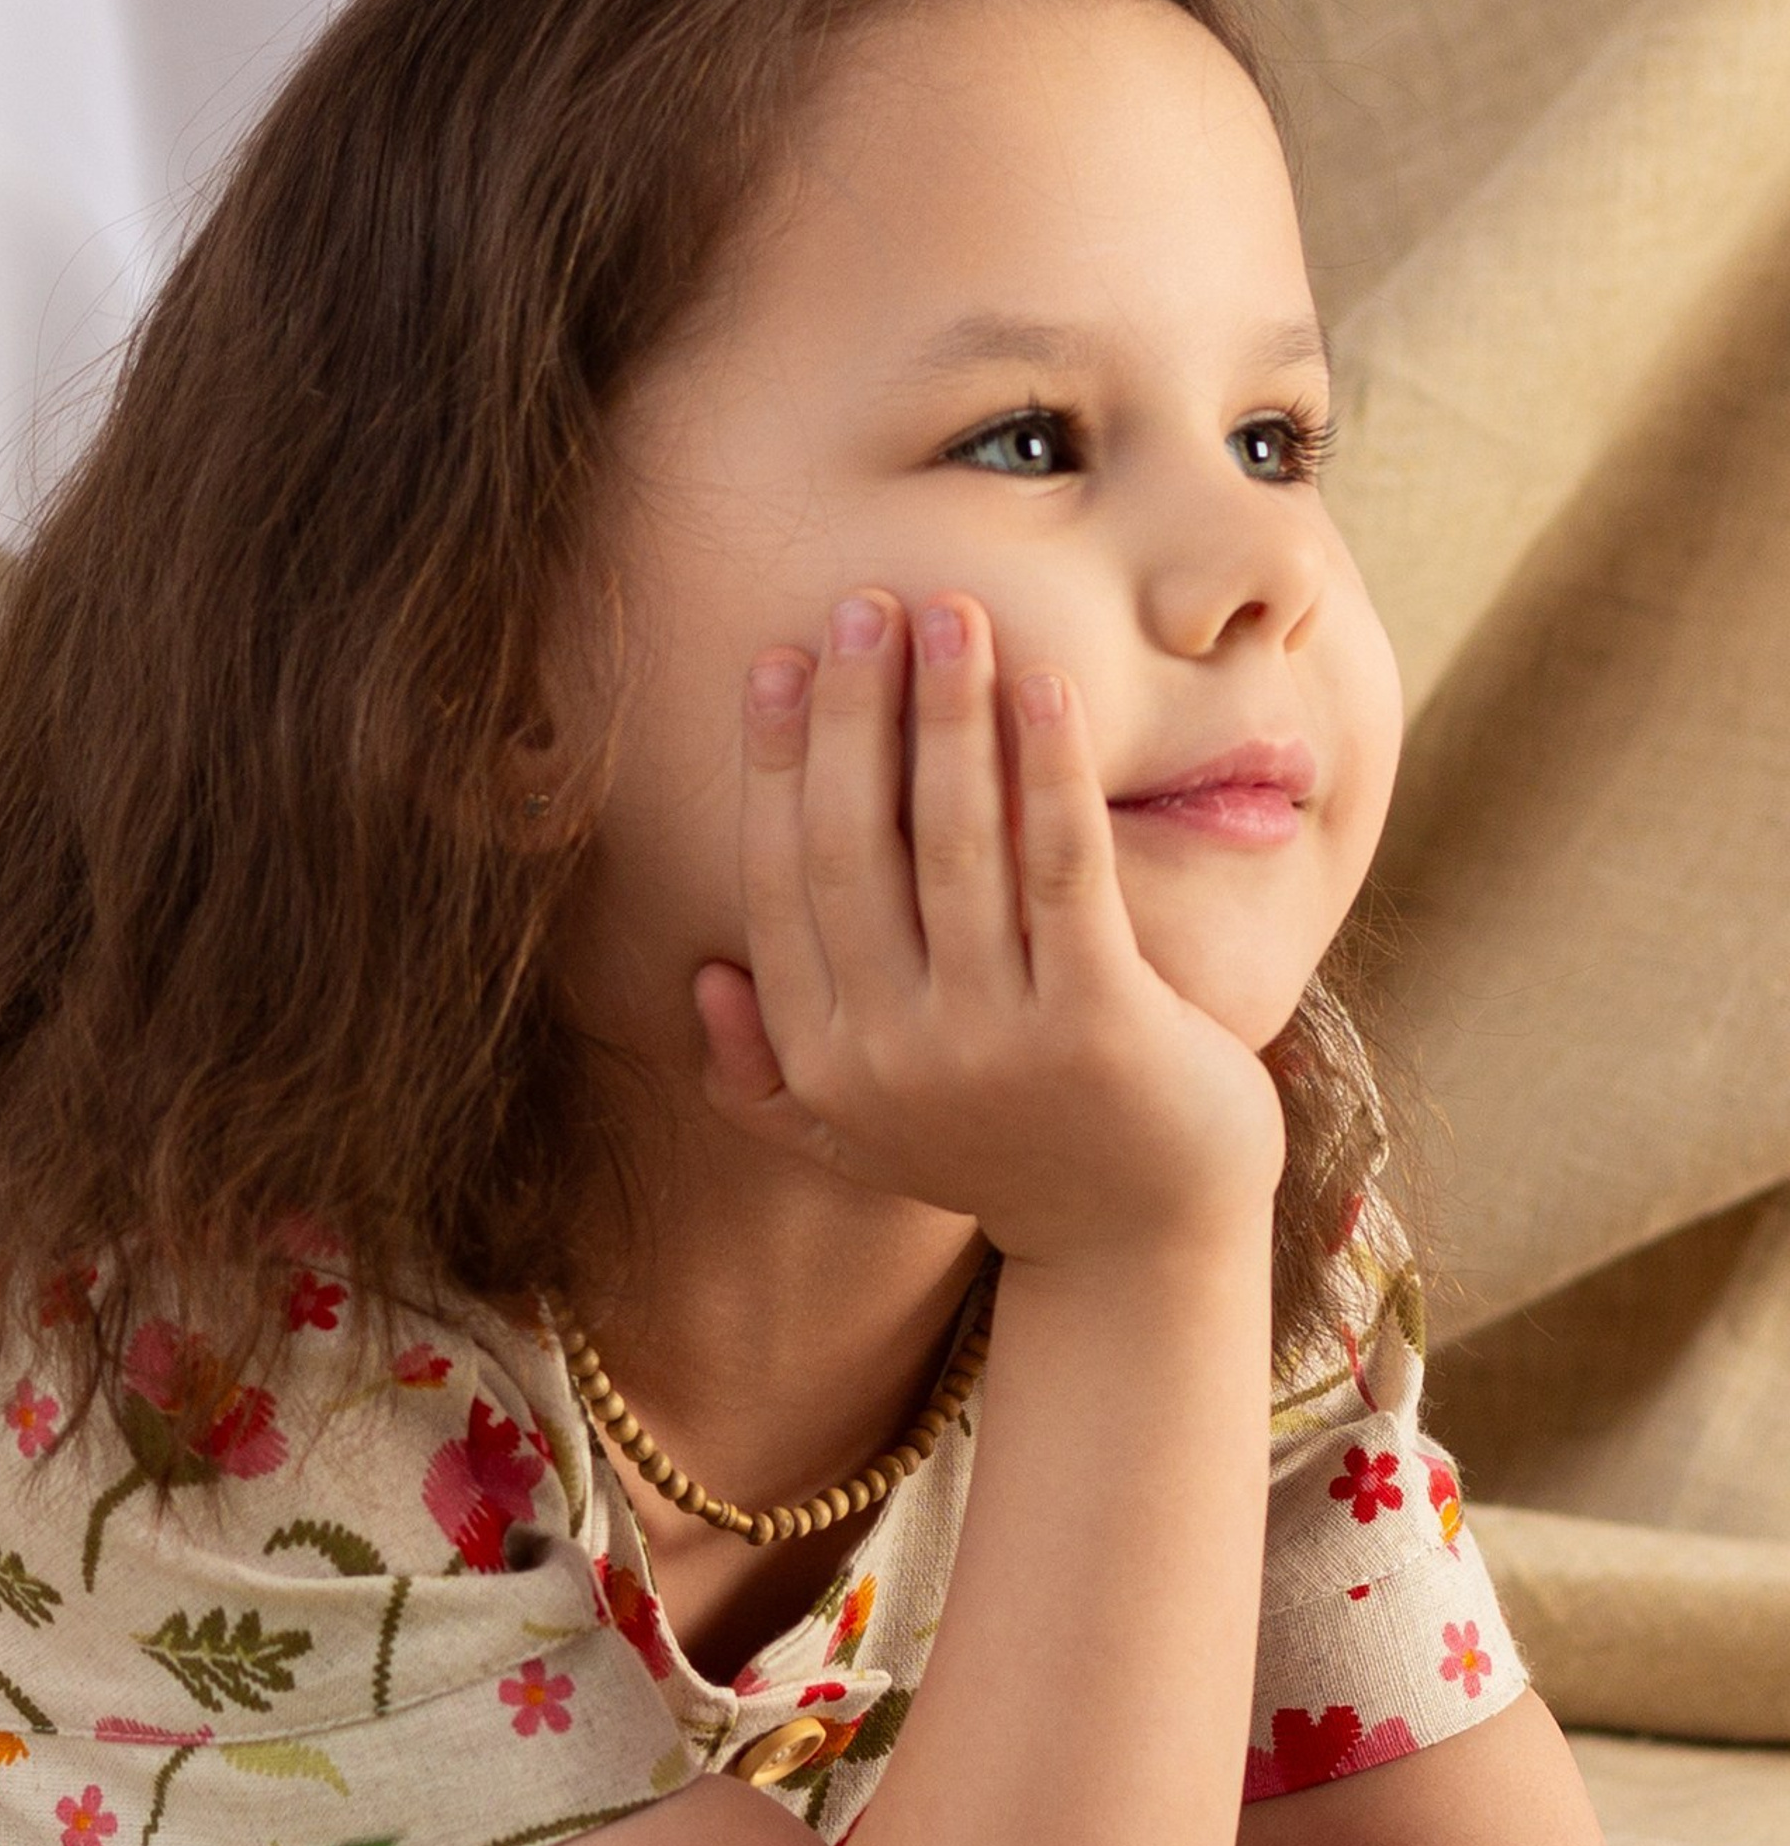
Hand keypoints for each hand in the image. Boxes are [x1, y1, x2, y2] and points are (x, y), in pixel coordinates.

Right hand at [693, 591, 1282, 1263]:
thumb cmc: (1002, 1158)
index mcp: (824, 1057)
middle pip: (854, 843)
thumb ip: (767, 1074)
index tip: (781, 660)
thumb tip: (704, 982)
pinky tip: (1044, 686)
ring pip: (954, 841)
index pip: (781, 878)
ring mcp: (995, 1041)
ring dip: (947, 714)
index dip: (777, 761)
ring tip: (952, 615)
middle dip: (854, 710)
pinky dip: (1050, 771)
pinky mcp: (1097, 1025)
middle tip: (866, 605)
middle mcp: (892, 1051)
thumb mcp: (860, 1135)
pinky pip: (1063, 868)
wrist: (1141, 1241)